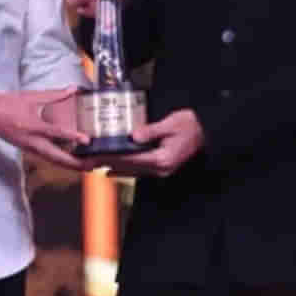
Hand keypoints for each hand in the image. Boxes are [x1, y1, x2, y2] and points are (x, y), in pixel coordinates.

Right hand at [0, 87, 90, 169]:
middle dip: (75, 164)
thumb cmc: (7, 104)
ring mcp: (29, 148)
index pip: (56, 133)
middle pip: (57, 158)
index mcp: (32, 126)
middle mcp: (31, 141)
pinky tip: (71, 159)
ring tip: (87, 166)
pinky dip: (61, 160)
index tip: (87, 140)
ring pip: (53, 160)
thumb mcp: (31, 97)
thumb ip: (54, 95)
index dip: (73, 136)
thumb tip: (73, 88)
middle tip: (92, 165)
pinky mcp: (28, 149)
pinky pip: (47, 157)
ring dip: (70, 164)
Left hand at [89, 109, 203, 177]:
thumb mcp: (171, 123)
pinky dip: (125, 169)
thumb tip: (134, 135)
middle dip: (109, 165)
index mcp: (163, 159)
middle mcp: (161, 168)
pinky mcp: (161, 166)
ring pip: (133, 171)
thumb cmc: (190, 125)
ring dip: (115, 168)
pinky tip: (114, 169)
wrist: (205, 131)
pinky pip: (139, 169)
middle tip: (90, 162)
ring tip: (96, 166)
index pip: (132, 159)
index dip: (114, 157)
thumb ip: (151, 130)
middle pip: (130, 168)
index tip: (99, 155)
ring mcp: (161, 170)